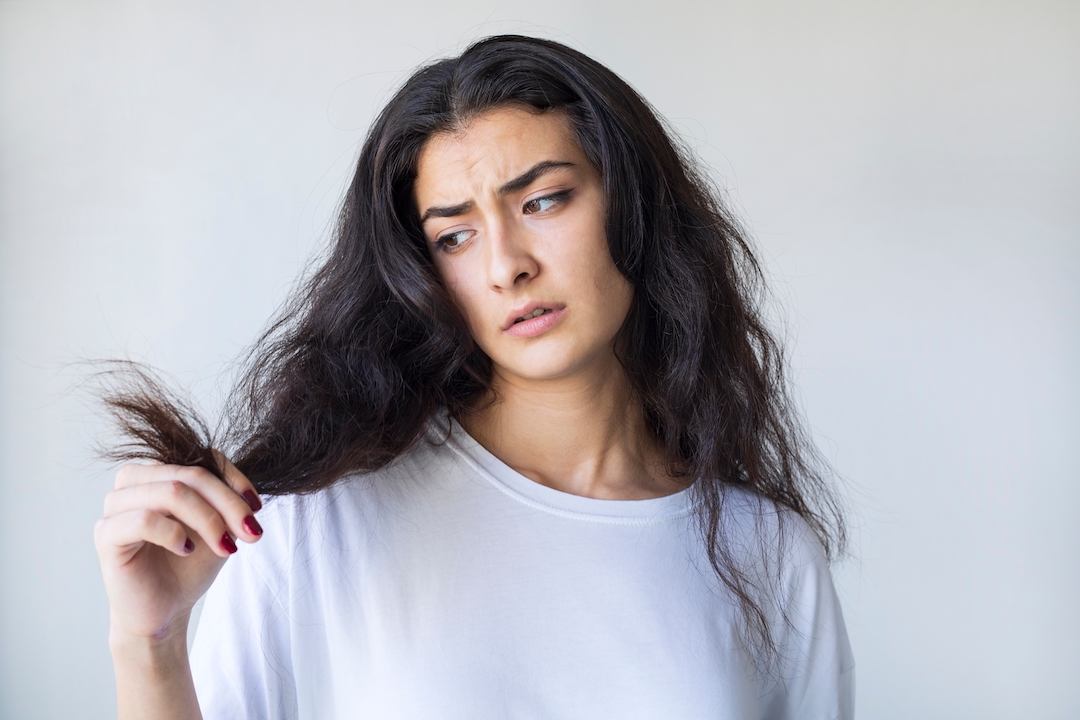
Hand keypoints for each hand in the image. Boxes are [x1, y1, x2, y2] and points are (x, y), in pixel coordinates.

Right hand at [94, 453, 263, 644]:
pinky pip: (144, 520)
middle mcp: (134, 482)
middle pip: (189, 475)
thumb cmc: (189, 565)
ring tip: (224, 546)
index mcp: (160, 472)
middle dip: (227, 504)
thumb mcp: (220, 526)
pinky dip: (173, 533)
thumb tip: (246, 491)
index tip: (256, 508)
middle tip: (250, 532)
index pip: (202, 459)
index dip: (234, 480)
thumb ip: (228, 501)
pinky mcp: (106, 534)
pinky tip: (186, 550)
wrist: (166, 609)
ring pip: (171, 492)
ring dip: (207, 519)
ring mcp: (116, 506)